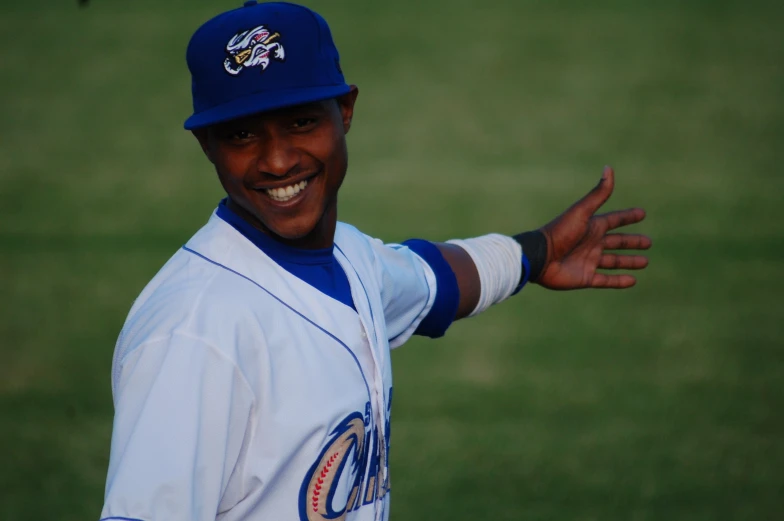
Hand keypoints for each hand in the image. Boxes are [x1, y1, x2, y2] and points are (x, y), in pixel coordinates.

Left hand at [536, 166, 650, 289]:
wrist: (540, 257)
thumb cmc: (560, 232)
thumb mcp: (582, 212)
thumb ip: (598, 194)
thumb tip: (609, 168)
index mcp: (591, 226)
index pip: (614, 220)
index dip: (628, 216)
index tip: (642, 213)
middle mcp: (592, 243)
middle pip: (617, 241)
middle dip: (632, 242)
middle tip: (649, 242)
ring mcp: (589, 261)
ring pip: (614, 261)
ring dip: (629, 261)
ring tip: (645, 262)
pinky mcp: (585, 277)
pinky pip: (606, 280)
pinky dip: (619, 281)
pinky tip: (633, 281)